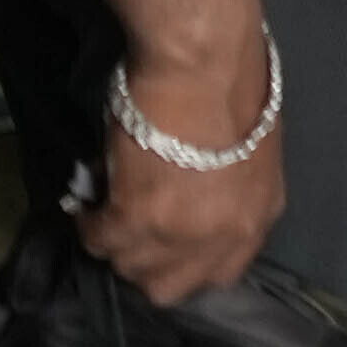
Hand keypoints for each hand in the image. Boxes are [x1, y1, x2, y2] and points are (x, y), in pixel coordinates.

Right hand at [82, 37, 284, 307]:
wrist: (205, 62)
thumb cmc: (230, 87)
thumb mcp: (247, 154)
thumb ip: (227, 192)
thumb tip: (188, 202)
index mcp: (259, 216)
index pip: (218, 275)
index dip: (183, 264)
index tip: (162, 247)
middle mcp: (225, 236)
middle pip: (169, 285)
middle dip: (143, 262)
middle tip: (127, 231)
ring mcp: (182, 232)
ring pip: (128, 266)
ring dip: (112, 242)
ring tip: (104, 212)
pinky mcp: (139, 216)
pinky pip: (100, 239)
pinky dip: (88, 223)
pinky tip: (87, 203)